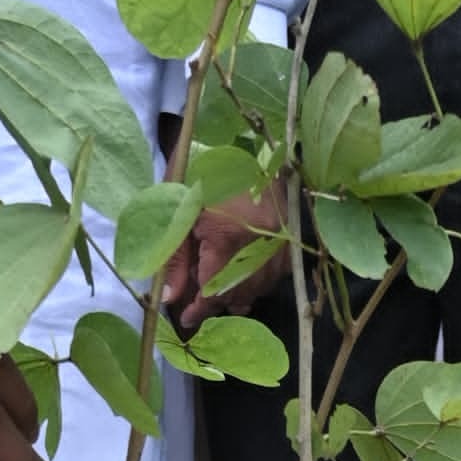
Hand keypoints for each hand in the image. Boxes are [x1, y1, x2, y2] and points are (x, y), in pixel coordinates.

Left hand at [167, 183, 290, 333]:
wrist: (237, 142)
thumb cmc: (201, 172)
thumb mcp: (178, 212)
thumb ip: (174, 257)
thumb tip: (171, 297)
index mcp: (227, 236)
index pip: (213, 289)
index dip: (199, 309)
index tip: (186, 318)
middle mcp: (259, 243)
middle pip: (238, 293)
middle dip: (217, 304)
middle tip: (198, 305)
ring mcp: (278, 241)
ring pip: (260, 287)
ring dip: (238, 295)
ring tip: (219, 291)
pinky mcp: (289, 236)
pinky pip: (275, 274)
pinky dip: (258, 281)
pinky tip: (242, 276)